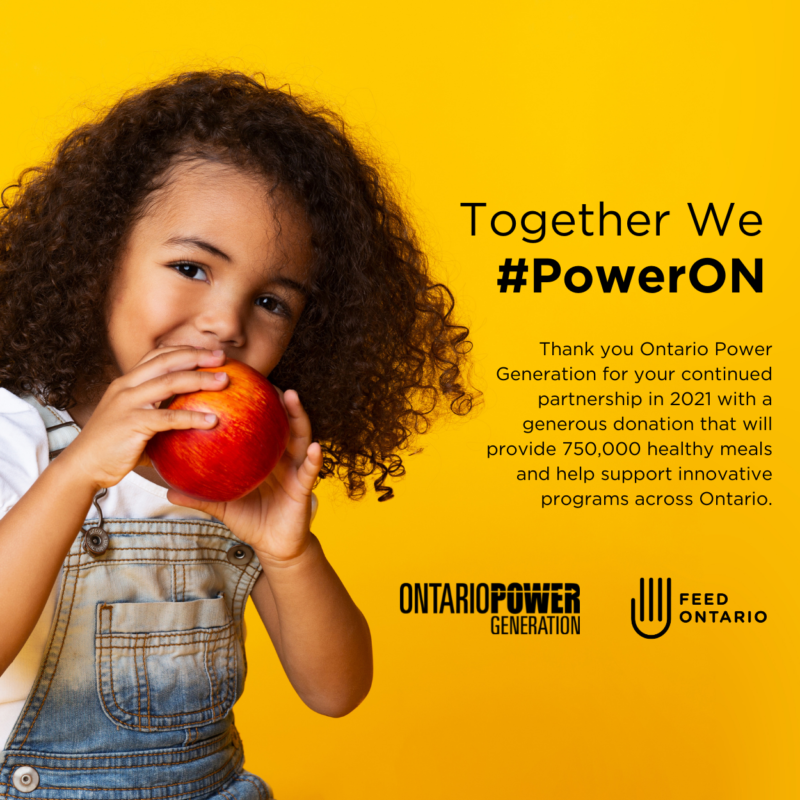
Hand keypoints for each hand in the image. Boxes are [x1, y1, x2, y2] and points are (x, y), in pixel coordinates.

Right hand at [62, 347, 228, 490]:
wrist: (82, 466)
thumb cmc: (113, 447)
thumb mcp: (135, 421)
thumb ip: (158, 413)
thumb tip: (191, 417)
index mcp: (126, 382)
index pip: (157, 356)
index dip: (184, 350)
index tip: (208, 352)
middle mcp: (126, 387)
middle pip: (167, 362)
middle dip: (197, 356)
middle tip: (222, 358)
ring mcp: (128, 403)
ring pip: (170, 382)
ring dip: (200, 379)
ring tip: (224, 381)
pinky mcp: (133, 423)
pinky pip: (169, 417)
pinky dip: (192, 417)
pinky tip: (212, 421)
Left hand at [167, 389, 322, 562]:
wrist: (273, 546)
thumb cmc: (250, 520)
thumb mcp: (222, 505)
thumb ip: (200, 495)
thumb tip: (166, 489)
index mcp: (263, 456)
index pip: (258, 424)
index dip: (251, 404)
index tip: (237, 382)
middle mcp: (281, 456)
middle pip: (279, 421)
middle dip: (274, 397)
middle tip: (261, 376)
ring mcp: (295, 468)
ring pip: (299, 436)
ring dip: (298, 415)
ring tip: (291, 396)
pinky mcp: (305, 486)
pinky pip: (311, 470)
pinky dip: (315, 458)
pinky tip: (314, 447)